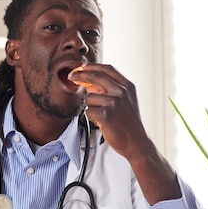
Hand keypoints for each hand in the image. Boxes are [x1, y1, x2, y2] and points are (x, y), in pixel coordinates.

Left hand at [72, 63, 180, 203]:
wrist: (136, 142)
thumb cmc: (129, 123)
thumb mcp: (126, 101)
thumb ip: (111, 90)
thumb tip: (89, 83)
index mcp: (127, 86)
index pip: (107, 69)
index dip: (92, 66)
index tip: (82, 66)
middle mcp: (121, 92)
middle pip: (94, 76)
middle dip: (79, 75)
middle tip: (71, 76)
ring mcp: (114, 103)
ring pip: (89, 97)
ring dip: (91, 107)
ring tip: (102, 116)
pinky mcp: (106, 115)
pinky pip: (88, 111)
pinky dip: (92, 117)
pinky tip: (102, 122)